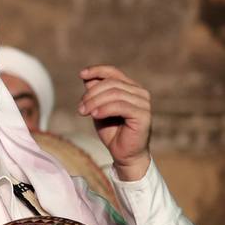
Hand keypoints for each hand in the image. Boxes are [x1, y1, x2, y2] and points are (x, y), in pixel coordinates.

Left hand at [78, 65, 151, 180]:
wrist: (124, 154)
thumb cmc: (112, 131)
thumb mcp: (98, 109)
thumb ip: (95, 93)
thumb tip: (86, 77)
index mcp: (130, 88)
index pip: (113, 72)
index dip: (97, 70)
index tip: (81, 74)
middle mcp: (140, 93)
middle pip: (110, 83)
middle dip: (91, 94)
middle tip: (80, 108)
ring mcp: (143, 103)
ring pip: (114, 93)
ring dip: (94, 102)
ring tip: (83, 112)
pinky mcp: (143, 115)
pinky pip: (121, 106)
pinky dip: (104, 109)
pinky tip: (94, 115)